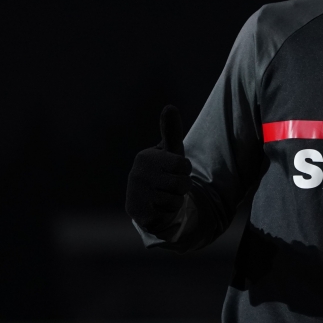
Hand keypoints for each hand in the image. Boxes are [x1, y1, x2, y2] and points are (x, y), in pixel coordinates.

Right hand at [126, 105, 192, 232]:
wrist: (149, 202)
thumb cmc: (164, 172)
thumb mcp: (170, 151)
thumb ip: (171, 131)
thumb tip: (169, 106)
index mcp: (145, 158)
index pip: (183, 165)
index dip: (185, 169)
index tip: (176, 170)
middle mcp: (136, 175)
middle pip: (181, 184)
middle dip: (183, 186)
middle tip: (173, 185)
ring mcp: (136, 196)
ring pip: (176, 201)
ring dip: (176, 200)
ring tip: (166, 196)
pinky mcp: (139, 215)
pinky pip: (168, 214)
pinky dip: (168, 212)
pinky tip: (160, 208)